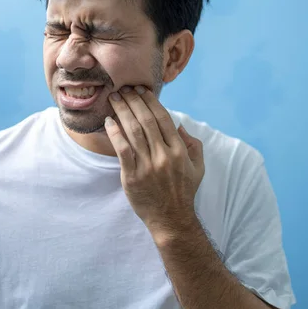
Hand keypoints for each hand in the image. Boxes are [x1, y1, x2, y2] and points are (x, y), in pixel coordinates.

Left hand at [105, 85, 204, 236]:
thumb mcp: (198, 167)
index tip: (141, 90)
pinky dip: (115, 133)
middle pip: (146, 121)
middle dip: (134, 101)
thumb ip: (193, 145)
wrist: (171, 219)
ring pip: (133, 131)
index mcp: (179, 151)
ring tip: (114, 98)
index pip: (164, 119)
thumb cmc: (184, 192)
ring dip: (122, 111)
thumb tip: (179, 126)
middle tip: (124, 89)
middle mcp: (164, 155)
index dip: (151, 102)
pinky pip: (122, 149)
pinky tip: (109, 121)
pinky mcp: (132, 176)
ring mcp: (147, 166)